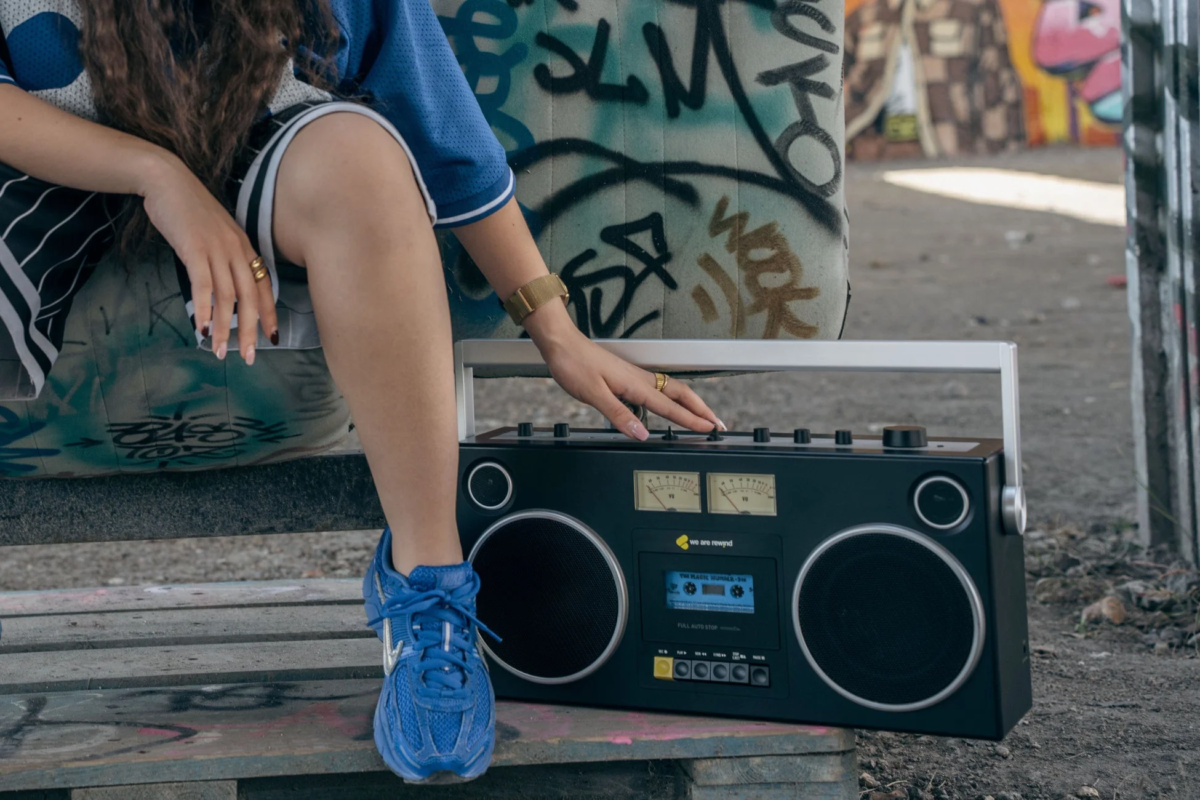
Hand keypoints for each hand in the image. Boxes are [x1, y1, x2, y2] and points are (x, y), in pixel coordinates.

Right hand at [139, 152, 275, 363]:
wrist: (167, 181)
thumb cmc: (190, 210)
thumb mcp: (216, 234)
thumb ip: (224, 257)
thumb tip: (224, 286)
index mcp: (245, 248)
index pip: (264, 287)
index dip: (269, 314)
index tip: (272, 339)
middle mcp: (237, 250)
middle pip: (250, 298)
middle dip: (250, 330)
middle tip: (248, 356)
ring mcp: (217, 249)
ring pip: (227, 296)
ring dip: (224, 327)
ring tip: (219, 352)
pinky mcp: (195, 248)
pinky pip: (203, 284)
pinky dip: (203, 308)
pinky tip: (202, 328)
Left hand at [525, 303, 724, 440]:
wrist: (561, 343)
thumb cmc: (574, 364)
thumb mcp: (593, 394)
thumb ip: (619, 414)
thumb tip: (642, 434)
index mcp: (635, 385)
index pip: (670, 407)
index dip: (691, 420)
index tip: (709, 429)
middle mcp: (640, 379)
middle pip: (680, 394)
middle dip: (701, 409)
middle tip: (718, 424)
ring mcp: (635, 376)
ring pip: (671, 390)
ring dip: (690, 403)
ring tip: (702, 416)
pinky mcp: (626, 376)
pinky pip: (658, 389)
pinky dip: (672, 398)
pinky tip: (669, 405)